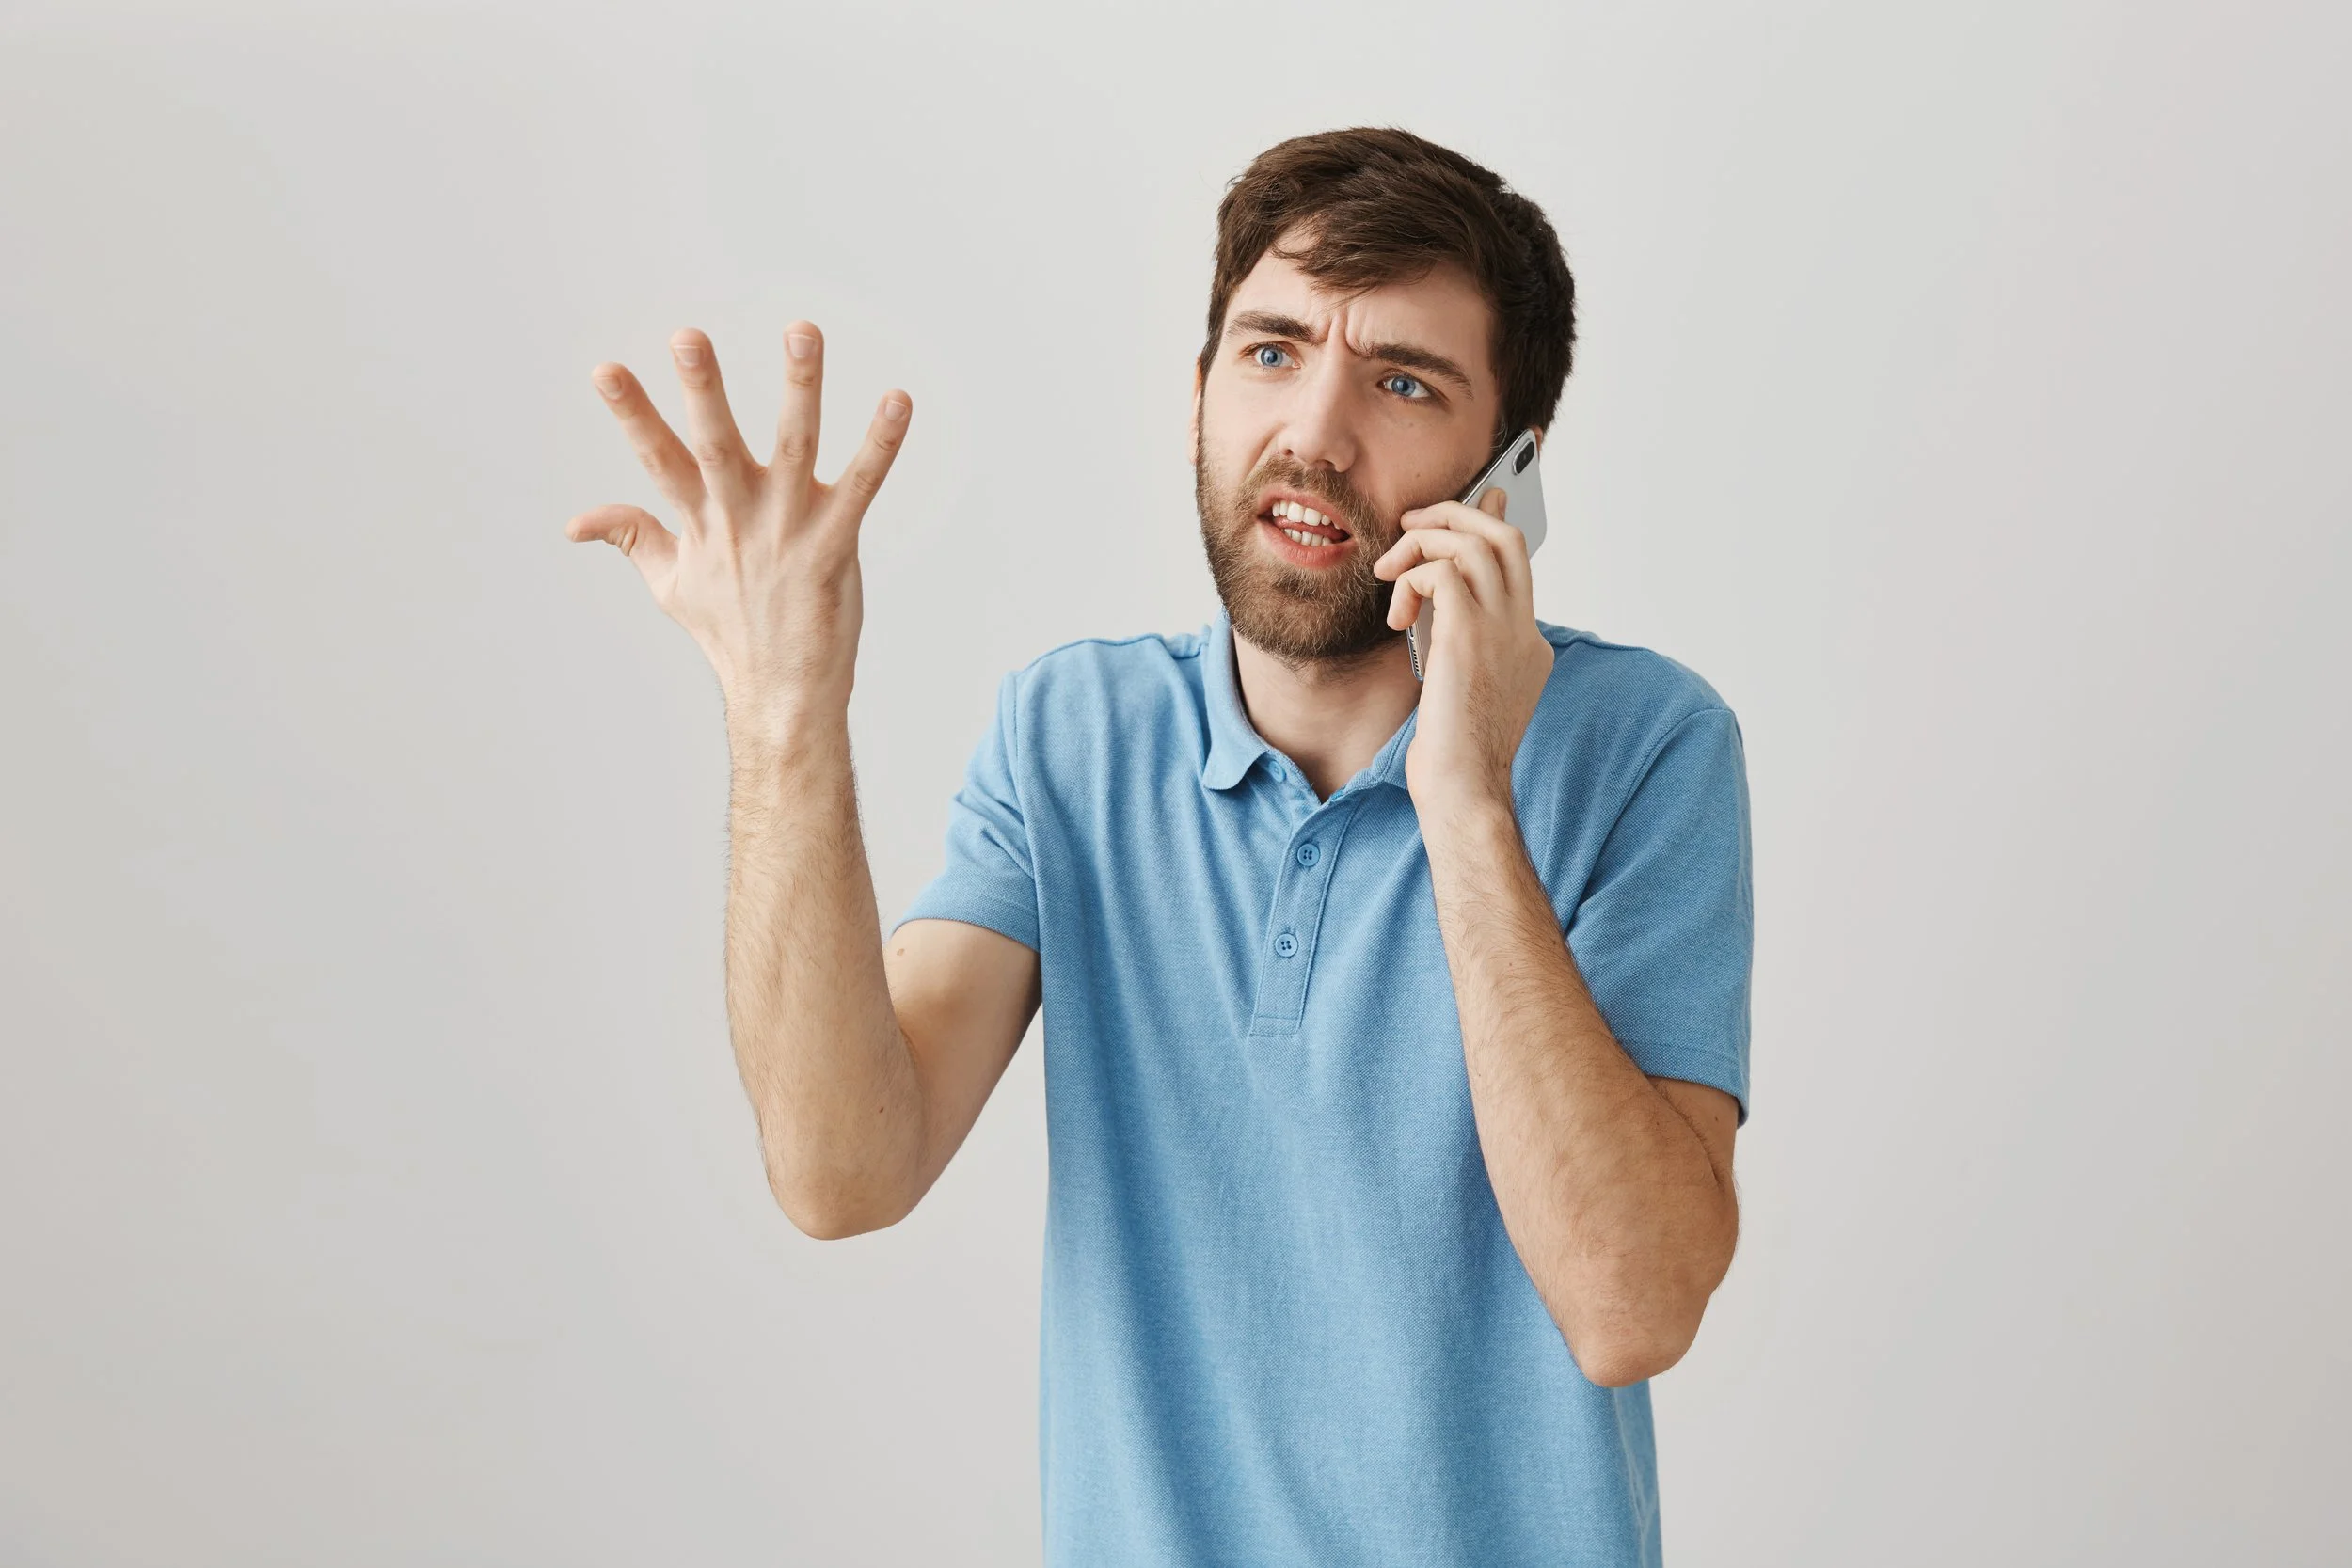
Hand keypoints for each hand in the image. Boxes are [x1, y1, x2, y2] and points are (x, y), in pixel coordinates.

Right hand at [566, 323, 910, 730]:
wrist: (782, 694)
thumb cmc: (729, 633)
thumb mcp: (669, 583)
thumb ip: (630, 535)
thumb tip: (575, 521)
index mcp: (699, 520)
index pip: (656, 458)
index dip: (631, 413)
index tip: (604, 368)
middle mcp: (740, 518)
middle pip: (715, 446)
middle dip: (701, 391)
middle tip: (688, 336)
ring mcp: (789, 530)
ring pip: (795, 447)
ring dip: (799, 388)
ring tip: (802, 330)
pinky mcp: (834, 545)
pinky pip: (862, 486)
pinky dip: (881, 444)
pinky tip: (898, 399)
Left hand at [1374, 488, 1554, 809]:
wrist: (1464, 790)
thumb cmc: (1454, 754)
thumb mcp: (1463, 690)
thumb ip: (1460, 647)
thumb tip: (1433, 616)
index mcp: (1528, 644)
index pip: (1516, 564)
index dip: (1493, 523)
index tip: (1480, 497)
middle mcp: (1523, 629)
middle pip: (1505, 536)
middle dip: (1456, 515)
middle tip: (1413, 523)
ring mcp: (1503, 630)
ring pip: (1474, 541)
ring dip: (1423, 544)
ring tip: (1390, 572)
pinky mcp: (1469, 635)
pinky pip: (1440, 571)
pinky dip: (1411, 579)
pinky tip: (1397, 614)